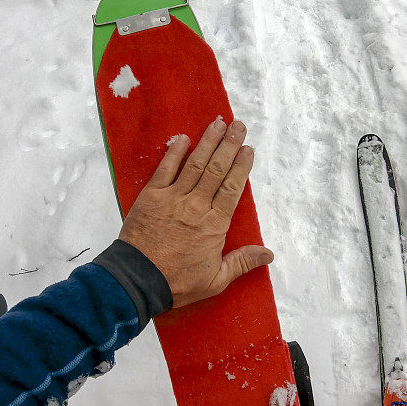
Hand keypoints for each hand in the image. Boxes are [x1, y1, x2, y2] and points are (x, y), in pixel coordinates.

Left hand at [118, 118, 273, 308]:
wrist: (138, 280)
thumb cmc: (178, 282)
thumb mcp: (215, 280)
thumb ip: (241, 263)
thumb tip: (269, 255)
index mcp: (215, 225)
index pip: (232, 188)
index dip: (241, 166)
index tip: (248, 149)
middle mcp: (197, 205)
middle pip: (217, 169)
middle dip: (229, 145)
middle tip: (238, 125)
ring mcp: (173, 198)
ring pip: (195, 164)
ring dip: (208, 142)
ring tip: (219, 123)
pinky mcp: (151, 196)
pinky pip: (165, 169)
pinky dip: (174, 152)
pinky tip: (183, 138)